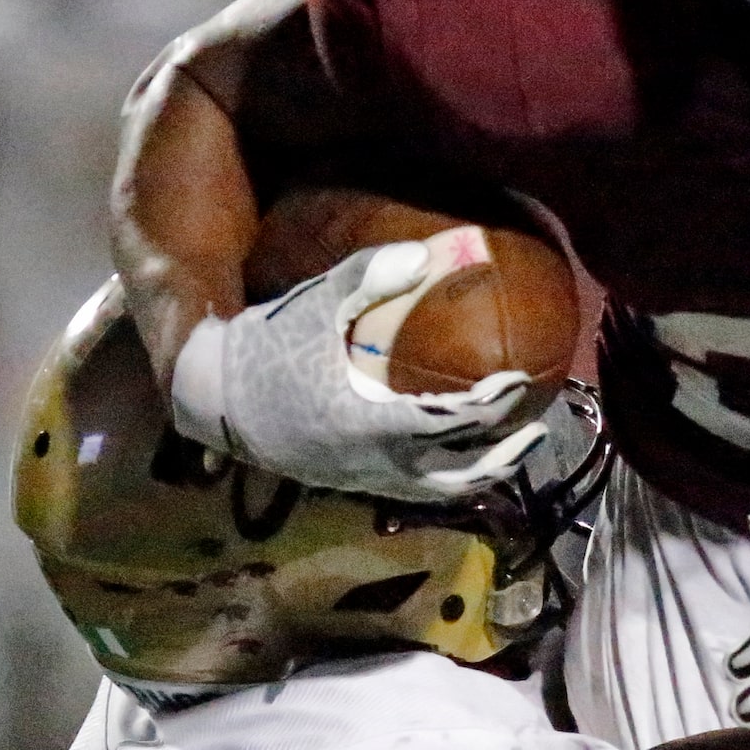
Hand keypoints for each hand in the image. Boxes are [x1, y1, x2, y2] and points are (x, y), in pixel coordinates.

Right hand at [170, 244, 545, 499]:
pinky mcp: (354, 482)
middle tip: (537, 426)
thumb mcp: (313, 304)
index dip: (492, 405)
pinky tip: (466, 454)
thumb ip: (368, 277)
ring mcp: (364, 479)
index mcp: (368, 423)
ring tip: (515, 447)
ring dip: (483, 473)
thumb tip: (426, 256)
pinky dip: (450, 477)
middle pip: (458, 475)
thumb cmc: (265, 346)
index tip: (520, 380)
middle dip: (504, 454)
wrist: (212, 398)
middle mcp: (372, 462)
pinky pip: (417, 489)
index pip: (449, 423)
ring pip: (439, 492)